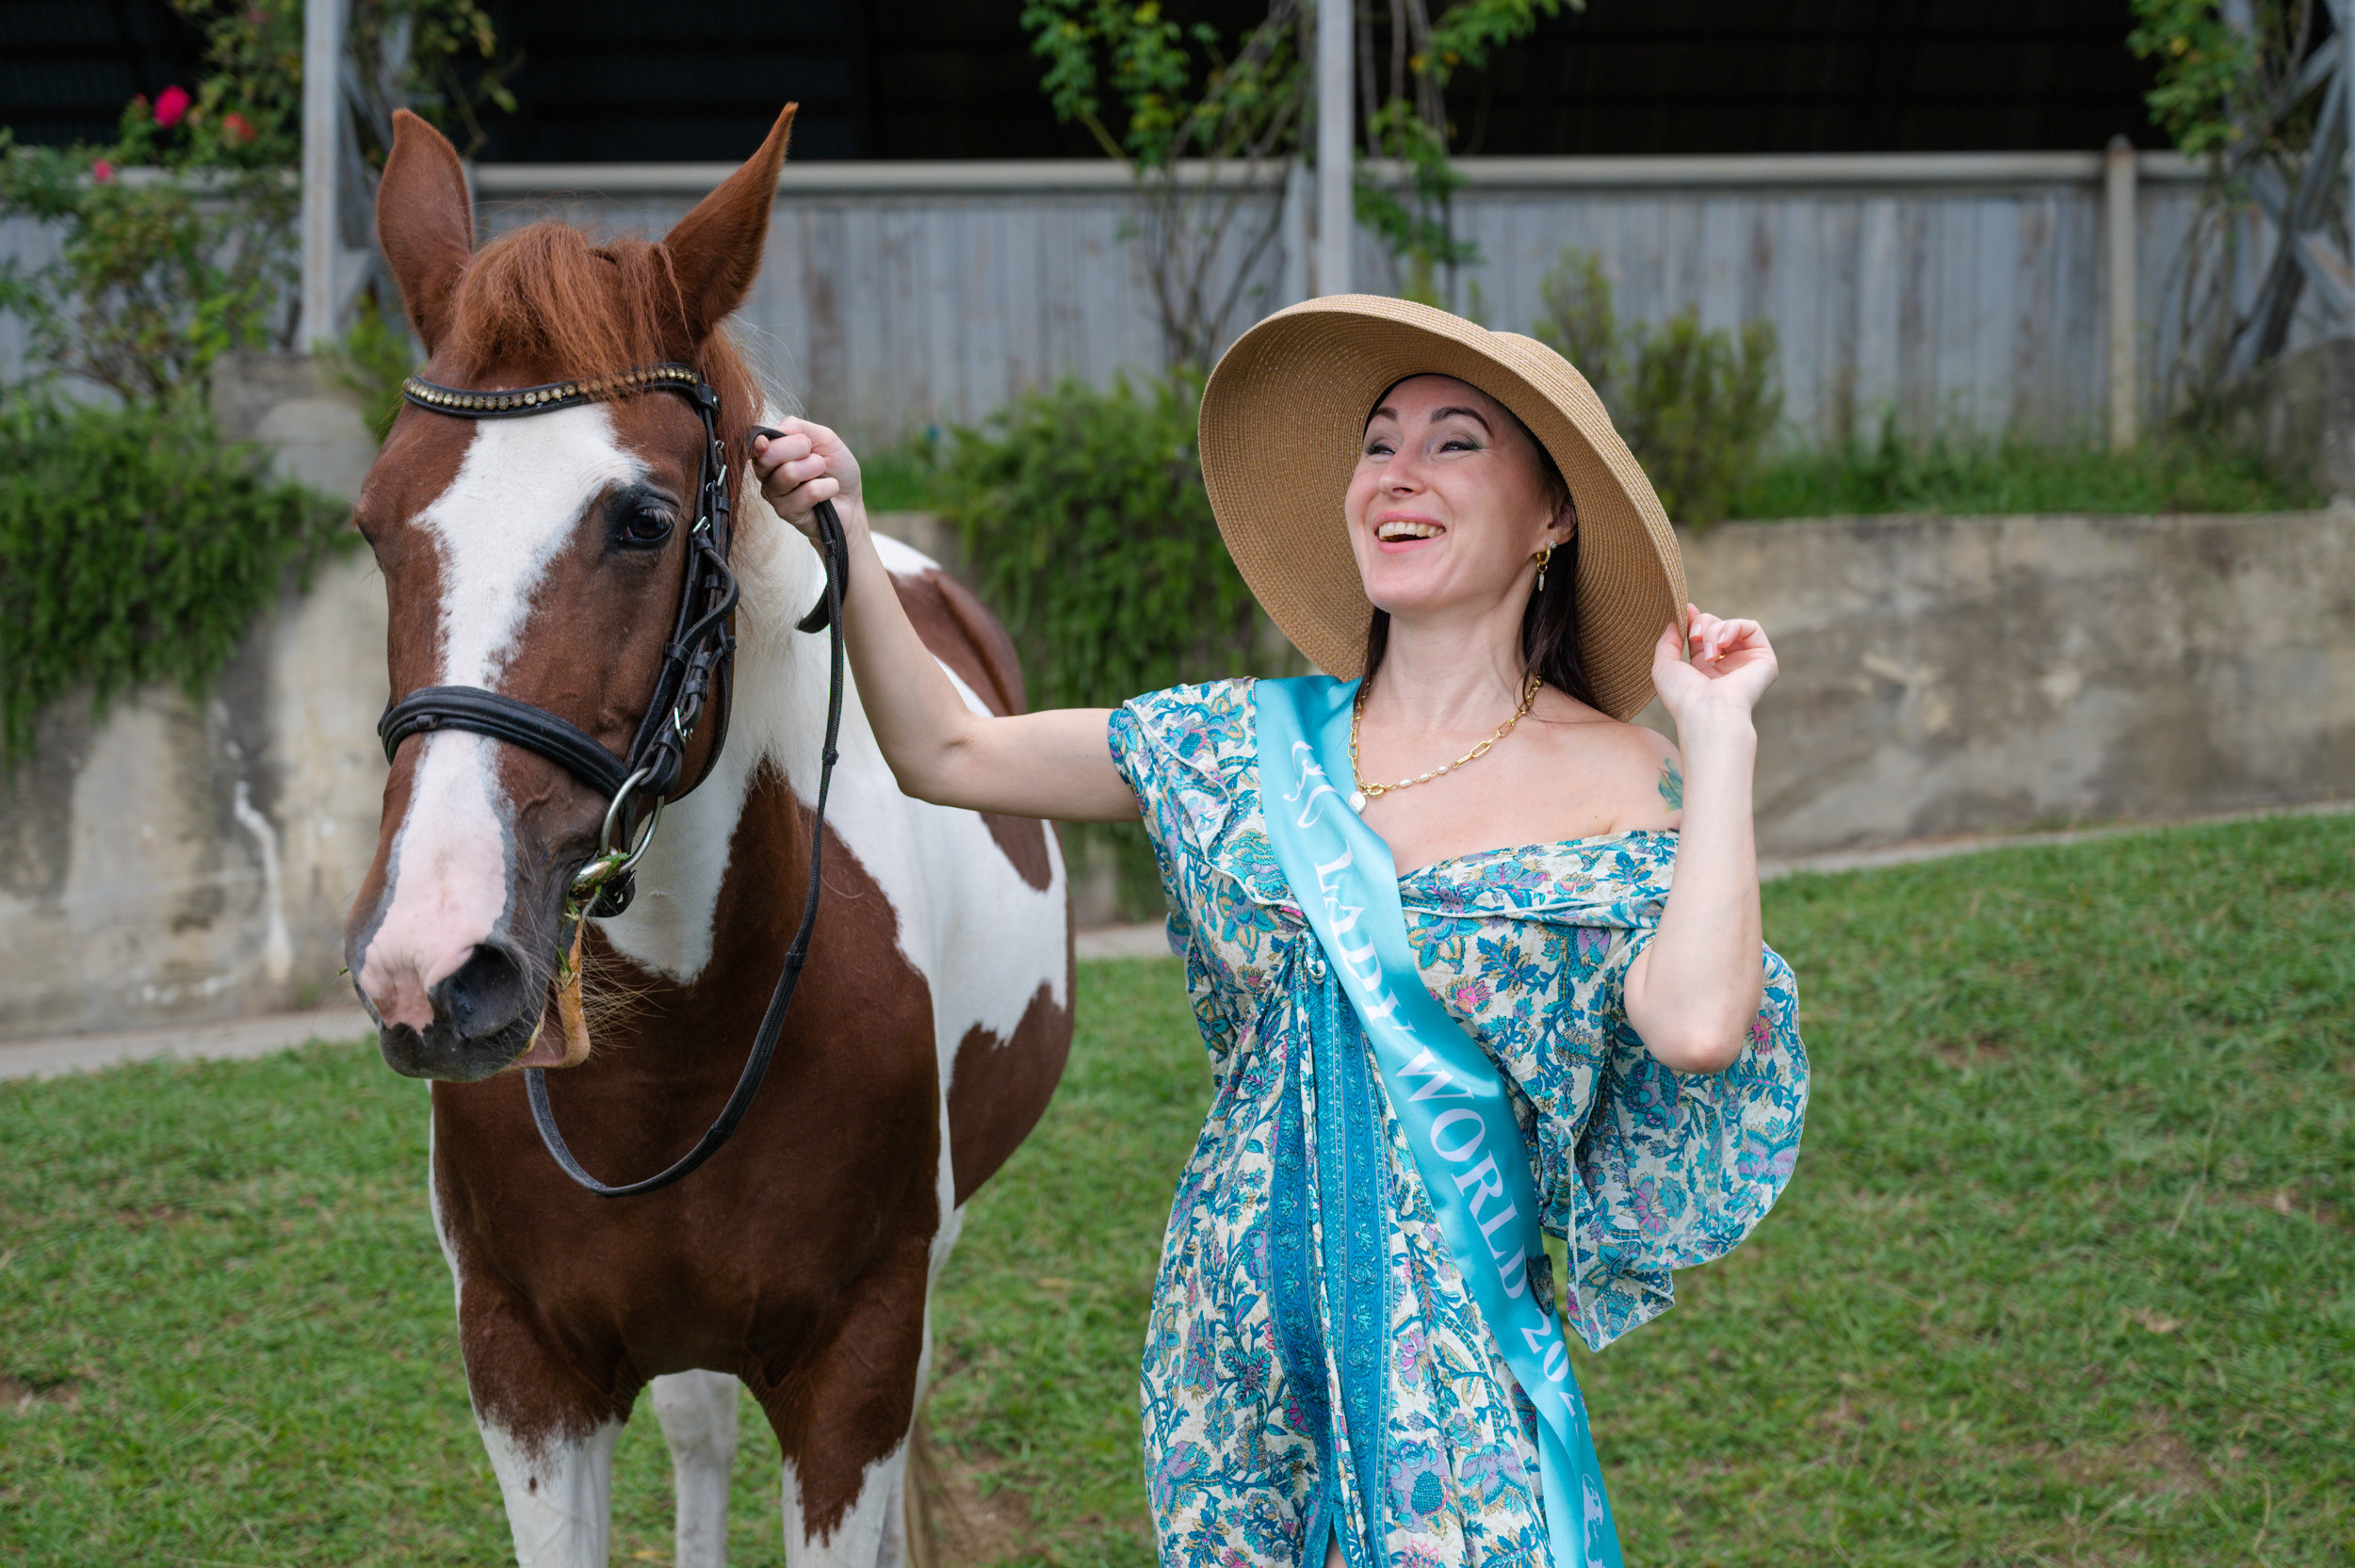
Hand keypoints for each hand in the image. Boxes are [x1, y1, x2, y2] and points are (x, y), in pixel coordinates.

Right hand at [751, 417, 862, 541]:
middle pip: (767, 456)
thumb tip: (778, 429)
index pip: (759, 441)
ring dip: (815, 468)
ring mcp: (774, 494)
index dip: (763, 440)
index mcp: (770, 452)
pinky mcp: (786, 512)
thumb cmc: (835, 469)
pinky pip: (809, 493)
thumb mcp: (823, 439)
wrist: (850, 500)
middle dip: (798, 448)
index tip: (768, 442)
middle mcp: (766, 473)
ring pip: (789, 473)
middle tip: (816, 455)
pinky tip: (829, 491)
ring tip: (823, 472)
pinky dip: (827, 487)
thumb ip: (799, 428)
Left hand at [1651, 603, 1776, 726]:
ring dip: (1715, 630)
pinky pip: (1751, 627)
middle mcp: (1726, 665)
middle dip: (1702, 624)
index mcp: (1704, 669)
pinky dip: (1733, 627)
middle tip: (1694, 636)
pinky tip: (1722, 643)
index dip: (1693, 620)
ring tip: (1708, 652)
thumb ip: (1667, 642)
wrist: (1707, 713)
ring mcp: (1745, 662)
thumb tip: (1674, 621)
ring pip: (1731, 626)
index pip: (1702, 635)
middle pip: (1716, 626)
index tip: (1686, 610)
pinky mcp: (1764, 659)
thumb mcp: (1664, 666)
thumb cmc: (1683, 697)